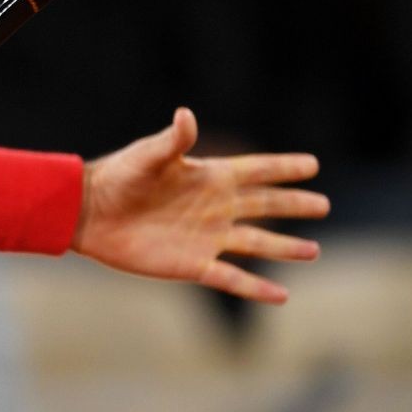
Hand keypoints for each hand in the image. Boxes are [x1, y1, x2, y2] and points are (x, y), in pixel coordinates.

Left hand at [74, 107, 327, 303]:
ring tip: (313, 251)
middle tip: (323, 205)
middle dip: (293, 205)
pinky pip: (231, 278)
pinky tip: (282, 296)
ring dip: (285, 248)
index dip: (283, 168)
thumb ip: (172, 140)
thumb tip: (186, 114)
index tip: (313, 165)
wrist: (88, 213)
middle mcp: (214, 207)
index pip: (256, 170)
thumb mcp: (147, 156)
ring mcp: (206, 237)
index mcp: (208, 177)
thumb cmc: (117, 177)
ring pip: (256, 244)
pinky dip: (256, 288)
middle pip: (264, 206)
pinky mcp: (192, 264)